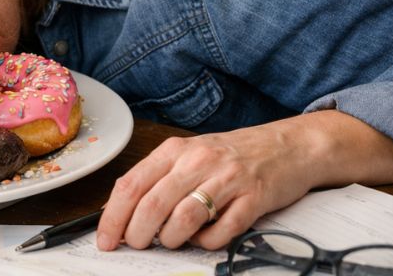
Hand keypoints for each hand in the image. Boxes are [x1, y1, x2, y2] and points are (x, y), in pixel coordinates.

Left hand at [95, 120, 318, 250]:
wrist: (286, 146)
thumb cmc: (230, 155)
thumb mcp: (187, 156)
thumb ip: (155, 179)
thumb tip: (117, 210)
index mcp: (174, 150)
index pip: (131, 185)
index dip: (113, 217)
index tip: (106, 239)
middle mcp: (197, 161)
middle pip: (153, 205)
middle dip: (138, 234)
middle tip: (137, 245)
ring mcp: (226, 179)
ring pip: (183, 219)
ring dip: (171, 239)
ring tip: (171, 241)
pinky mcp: (253, 198)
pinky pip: (222, 231)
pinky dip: (207, 242)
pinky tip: (204, 238)